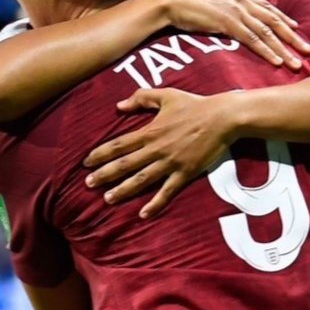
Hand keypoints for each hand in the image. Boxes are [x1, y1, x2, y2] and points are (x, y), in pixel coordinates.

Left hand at [84, 88, 235, 217]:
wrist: (223, 118)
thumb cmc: (194, 105)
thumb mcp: (166, 95)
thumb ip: (141, 98)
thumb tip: (118, 106)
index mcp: (150, 131)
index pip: (119, 145)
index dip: (100, 154)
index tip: (86, 162)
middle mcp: (156, 149)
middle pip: (125, 164)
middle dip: (104, 174)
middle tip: (87, 184)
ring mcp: (170, 163)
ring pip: (141, 179)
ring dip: (123, 190)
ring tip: (107, 198)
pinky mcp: (185, 173)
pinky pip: (167, 191)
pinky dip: (155, 204)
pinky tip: (143, 214)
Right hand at [160, 0, 309, 69]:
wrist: (171, 3)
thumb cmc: (188, 4)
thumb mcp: (213, 1)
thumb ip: (227, 7)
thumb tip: (232, 16)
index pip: (268, 8)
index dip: (284, 19)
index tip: (297, 29)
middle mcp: (242, 1)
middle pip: (274, 20)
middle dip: (293, 37)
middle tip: (308, 50)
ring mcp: (236, 11)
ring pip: (267, 32)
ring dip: (284, 49)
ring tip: (296, 63)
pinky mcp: (228, 23)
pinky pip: (252, 39)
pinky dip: (266, 51)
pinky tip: (276, 62)